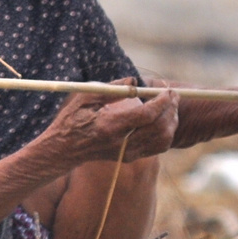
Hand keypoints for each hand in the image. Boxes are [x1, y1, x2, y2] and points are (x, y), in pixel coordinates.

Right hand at [41, 80, 179, 164]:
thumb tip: (134, 80)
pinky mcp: (130, 158)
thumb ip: (112, 88)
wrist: (64, 149)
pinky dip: (166, 133)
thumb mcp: (86, 97)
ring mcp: (127, 153)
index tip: (167, 90)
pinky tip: (164, 119)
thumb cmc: (72, 118)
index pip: (146, 115)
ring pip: (162, 140)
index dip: (162, 102)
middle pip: (159, 128)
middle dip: (171, 109)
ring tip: (170, 106)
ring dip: (171, 121)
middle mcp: (121, 143)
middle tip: (173, 95)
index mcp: (110, 126)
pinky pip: (157, 148)